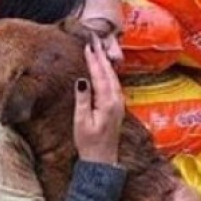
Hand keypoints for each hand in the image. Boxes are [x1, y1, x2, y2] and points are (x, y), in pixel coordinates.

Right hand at [74, 34, 124, 164]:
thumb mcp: (82, 122)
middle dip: (101, 56)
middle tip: (94, 40)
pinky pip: (114, 84)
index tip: (88, 45)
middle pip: (109, 73)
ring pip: (113, 78)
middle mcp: (116, 101)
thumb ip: (83, 99)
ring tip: (98, 50)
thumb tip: (82, 80)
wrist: (102, 160)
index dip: (94, 60)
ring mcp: (119, 104)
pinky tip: (105, 69)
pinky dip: (109, 73)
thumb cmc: (89, 143)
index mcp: (108, 103)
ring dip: (105, 63)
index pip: (100, 76)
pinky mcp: (117, 108)